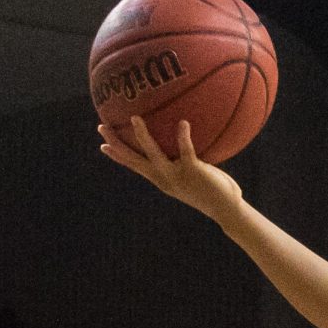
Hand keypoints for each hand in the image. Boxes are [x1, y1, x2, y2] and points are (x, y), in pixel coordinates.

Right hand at [98, 116, 245, 222]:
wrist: (226, 210)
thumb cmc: (211, 191)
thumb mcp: (190, 176)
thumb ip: (182, 161)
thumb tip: (182, 139)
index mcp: (160, 179)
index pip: (134, 165)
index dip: (117, 155)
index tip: (103, 145)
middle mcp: (163, 178)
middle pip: (133, 159)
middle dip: (116, 144)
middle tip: (101, 127)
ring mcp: (176, 175)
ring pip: (152, 154)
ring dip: (142, 136)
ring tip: (134, 118)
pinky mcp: (192, 171)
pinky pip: (185, 150)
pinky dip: (183, 136)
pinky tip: (183, 123)